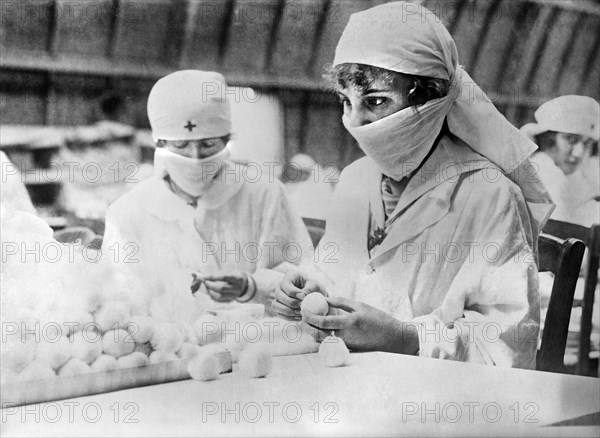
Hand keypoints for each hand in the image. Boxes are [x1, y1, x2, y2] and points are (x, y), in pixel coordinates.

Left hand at [193, 271, 247, 301]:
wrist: (244, 284)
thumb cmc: (234, 276)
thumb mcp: (229, 271)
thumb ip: (217, 274)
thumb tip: (204, 276)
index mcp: (238, 278)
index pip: (224, 277)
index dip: (213, 277)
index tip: (204, 276)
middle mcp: (237, 288)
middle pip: (221, 288)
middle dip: (210, 285)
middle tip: (204, 282)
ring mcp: (234, 296)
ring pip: (219, 296)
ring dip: (210, 291)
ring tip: (207, 287)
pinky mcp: (230, 300)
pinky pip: (219, 301)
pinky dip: (212, 296)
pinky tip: (210, 291)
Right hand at [271, 271, 325, 319]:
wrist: (314, 295)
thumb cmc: (314, 288)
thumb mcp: (314, 286)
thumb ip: (309, 290)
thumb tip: (303, 297)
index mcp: (289, 277)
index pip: (286, 285)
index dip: (294, 293)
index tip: (304, 297)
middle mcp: (280, 286)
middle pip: (278, 295)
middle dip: (292, 302)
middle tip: (302, 306)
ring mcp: (278, 297)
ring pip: (275, 306)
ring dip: (288, 311)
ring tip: (300, 312)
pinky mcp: (278, 308)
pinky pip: (279, 314)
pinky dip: (289, 317)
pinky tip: (299, 317)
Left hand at [302, 297, 419, 354]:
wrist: (393, 338)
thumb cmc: (379, 319)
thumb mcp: (361, 306)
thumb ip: (342, 302)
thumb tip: (326, 299)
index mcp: (348, 323)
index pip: (323, 322)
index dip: (310, 318)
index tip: (303, 312)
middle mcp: (345, 336)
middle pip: (319, 335)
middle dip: (307, 327)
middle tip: (302, 319)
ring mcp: (347, 345)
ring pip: (323, 342)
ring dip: (313, 334)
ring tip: (308, 325)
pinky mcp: (348, 351)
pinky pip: (331, 346)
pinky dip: (322, 340)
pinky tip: (320, 332)